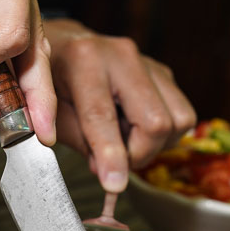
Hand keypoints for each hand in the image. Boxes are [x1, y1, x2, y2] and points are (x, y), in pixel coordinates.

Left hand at [44, 19, 195, 191]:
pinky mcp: (163, 73)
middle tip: (113, 160)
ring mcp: (148, 62)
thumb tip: (110, 172)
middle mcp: (122, 55)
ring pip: (178, 121)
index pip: (102, 116)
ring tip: (124, 139)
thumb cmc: (51, 80)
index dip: (110, 156)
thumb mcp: (47, 111)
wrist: (65, 45)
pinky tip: (135, 127)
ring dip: (153, 145)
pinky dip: (163, 134)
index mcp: (84, 59)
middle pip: (156, 122)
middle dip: (138, 154)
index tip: (114, 185)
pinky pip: (182, 116)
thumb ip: (78, 141)